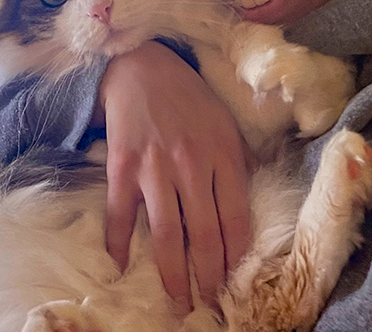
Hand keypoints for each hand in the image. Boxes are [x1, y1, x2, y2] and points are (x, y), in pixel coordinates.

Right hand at [96, 41, 250, 311]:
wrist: (142, 67)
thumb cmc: (189, 97)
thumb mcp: (225, 121)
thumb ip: (239, 159)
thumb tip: (253, 196)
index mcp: (223, 153)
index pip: (236, 218)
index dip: (236, 256)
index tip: (236, 281)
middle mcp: (191, 164)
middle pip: (202, 235)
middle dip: (207, 278)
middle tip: (209, 305)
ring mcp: (154, 167)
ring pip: (165, 235)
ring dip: (171, 275)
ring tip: (177, 302)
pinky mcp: (122, 167)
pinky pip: (119, 215)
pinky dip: (118, 244)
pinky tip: (122, 267)